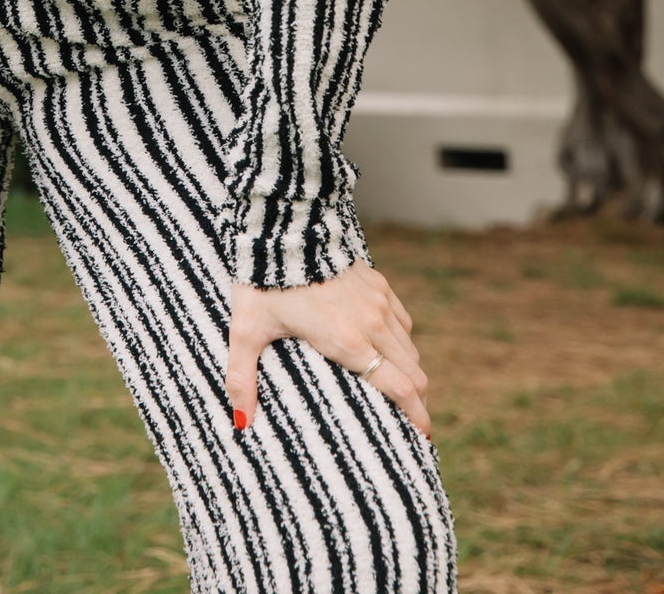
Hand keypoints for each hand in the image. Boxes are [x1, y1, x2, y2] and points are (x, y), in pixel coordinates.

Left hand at [226, 258, 431, 440]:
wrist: (283, 226)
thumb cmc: (263, 281)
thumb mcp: (246, 330)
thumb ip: (243, 378)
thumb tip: (240, 424)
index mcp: (347, 341)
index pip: (399, 387)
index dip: (417, 416)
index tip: (423, 438)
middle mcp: (372, 323)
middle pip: (413, 373)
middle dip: (419, 402)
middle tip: (414, 424)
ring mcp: (378, 301)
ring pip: (410, 350)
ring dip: (411, 374)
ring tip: (402, 395)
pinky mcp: (378, 284)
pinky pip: (403, 323)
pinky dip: (403, 344)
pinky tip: (390, 353)